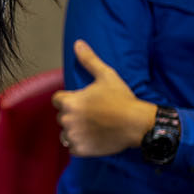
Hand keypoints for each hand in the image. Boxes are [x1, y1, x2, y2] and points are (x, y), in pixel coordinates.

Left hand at [53, 39, 156, 155]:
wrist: (137, 124)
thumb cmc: (121, 99)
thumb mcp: (106, 75)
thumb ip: (89, 60)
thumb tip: (78, 43)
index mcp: (69, 102)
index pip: (57, 100)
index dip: (69, 99)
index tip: (84, 101)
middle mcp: (67, 120)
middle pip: (62, 116)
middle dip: (73, 115)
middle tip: (93, 114)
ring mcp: (73, 136)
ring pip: (65, 133)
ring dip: (74, 131)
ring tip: (92, 127)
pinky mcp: (81, 150)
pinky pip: (72, 147)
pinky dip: (80, 145)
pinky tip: (93, 138)